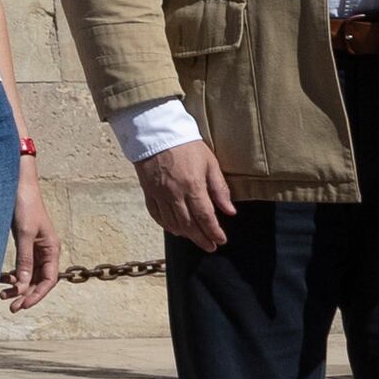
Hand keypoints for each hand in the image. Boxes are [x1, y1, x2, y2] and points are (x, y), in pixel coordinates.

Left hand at [4, 159, 65, 312]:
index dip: (37, 295)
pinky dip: (13, 274)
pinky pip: (21, 266)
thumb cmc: (24, 205)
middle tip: (11, 306)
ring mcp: (35, 248)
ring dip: (18, 286)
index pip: (49, 280)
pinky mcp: (24, 243)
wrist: (17, 183)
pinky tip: (2, 279)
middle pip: (39, 281)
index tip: (23, 305)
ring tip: (2, 295)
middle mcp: (46, 251)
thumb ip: (24, 259)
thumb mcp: (24, 233)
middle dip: (26, 294)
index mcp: (52, 249)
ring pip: (29, 275)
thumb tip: (23, 284)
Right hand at [135, 138, 238, 254]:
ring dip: (185, 234)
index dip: (214, 232)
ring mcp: (159, 194)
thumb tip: (230, 211)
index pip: (205, 217)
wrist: (156, 132)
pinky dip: (166, 225)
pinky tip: (174, 228)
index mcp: (193, 186)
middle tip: (210, 247)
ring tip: (194, 237)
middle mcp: (175, 194)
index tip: (221, 240)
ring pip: (172, 223)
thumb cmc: (186, 145)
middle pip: (189, 225)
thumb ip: (219, 188)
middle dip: (201, 239)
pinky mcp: (148, 191)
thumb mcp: (209, 162)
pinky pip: (156, 214)